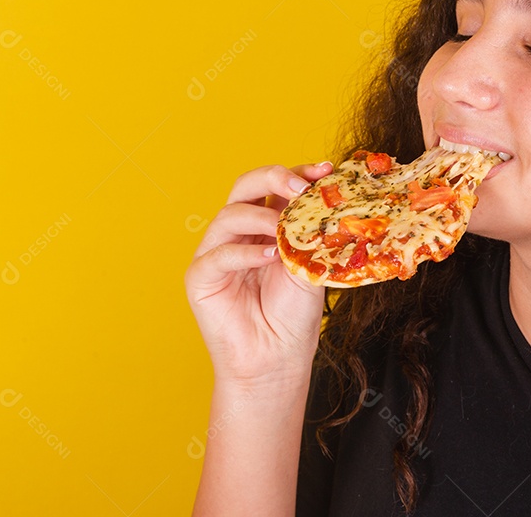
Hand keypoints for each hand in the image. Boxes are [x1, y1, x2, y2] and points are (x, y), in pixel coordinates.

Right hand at [185, 162, 333, 389]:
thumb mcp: (310, 264)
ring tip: (285, 233)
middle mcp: (238, 233)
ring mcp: (216, 252)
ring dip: (261, 218)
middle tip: (300, 188)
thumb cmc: (294, 315)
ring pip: (229, 215)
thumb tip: (329, 198)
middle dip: (274, 178)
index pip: (274, 186)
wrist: (278, 359)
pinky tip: (270, 257)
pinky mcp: (200, 278)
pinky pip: (218, 255)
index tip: (325, 171)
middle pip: (244, 187)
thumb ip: (311, 232)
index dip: (297, 173)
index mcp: (264, 224)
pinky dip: (245, 253)